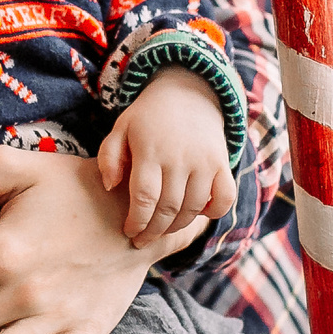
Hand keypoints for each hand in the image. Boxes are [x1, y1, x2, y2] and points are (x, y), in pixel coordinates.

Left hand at [96, 67, 236, 244]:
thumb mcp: (121, 129)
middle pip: (168, 208)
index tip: (129, 231)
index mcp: (150, 150)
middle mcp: (179, 157)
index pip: (144, 198)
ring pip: (192, 208)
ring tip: (162, 230)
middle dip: (153, 231)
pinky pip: (224, 198)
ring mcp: (204, 161)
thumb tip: (110, 187)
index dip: (137, 221)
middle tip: (142, 240)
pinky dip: (213, 213)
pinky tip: (196, 214)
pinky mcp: (222, 164)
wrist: (187, 93)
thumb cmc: (148, 118)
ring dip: (177, 226)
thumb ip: (109, 157)